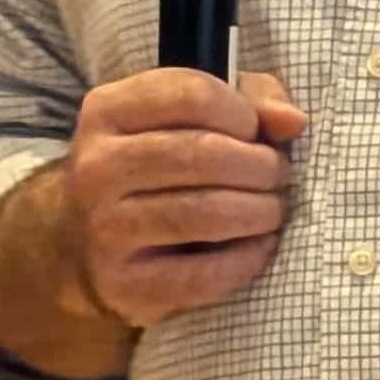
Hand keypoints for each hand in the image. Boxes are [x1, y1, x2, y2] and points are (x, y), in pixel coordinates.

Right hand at [63, 69, 306, 327]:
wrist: (87, 242)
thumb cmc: (156, 165)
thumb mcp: (190, 115)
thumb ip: (249, 100)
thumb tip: (292, 121)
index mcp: (108, 110)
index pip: (193, 96)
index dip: (243, 114)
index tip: (256, 133)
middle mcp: (96, 166)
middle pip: (205, 155)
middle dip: (261, 167)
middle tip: (279, 176)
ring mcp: (104, 228)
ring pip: (207, 213)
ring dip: (261, 212)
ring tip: (272, 209)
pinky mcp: (124, 283)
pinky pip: (204, 273)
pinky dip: (247, 259)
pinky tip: (259, 246)